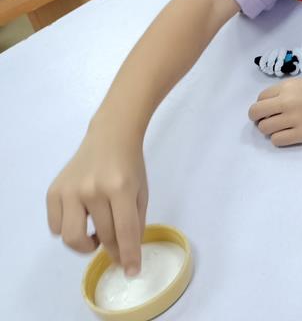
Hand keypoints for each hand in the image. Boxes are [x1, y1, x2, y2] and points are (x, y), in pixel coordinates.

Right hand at [46, 125, 147, 274]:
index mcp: (120, 188)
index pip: (124, 232)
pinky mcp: (53, 191)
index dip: (129, 256)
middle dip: (112, 249)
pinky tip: (80, 219)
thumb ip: (135, 222)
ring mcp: (69, 190)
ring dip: (85, 245)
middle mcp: (92, 190)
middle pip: (100, 237)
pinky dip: (67, 231)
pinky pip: (55, 226)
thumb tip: (126, 254)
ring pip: (71, 238)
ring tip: (96, 234)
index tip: (131, 271)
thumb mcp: (141, 192)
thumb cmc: (130, 165)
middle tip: (116, 247)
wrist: (110, 137)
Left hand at [248, 77, 301, 146]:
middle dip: (257, 118)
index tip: (270, 109)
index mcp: (287, 87)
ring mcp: (293, 119)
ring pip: (264, 129)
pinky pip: (277, 140)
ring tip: (281, 128)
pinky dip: (279, 139)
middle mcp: (287, 101)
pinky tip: (288, 134)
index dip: (263, 105)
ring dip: (269, 129)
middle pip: (255, 113)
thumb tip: (270, 107)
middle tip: (268, 120)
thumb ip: (285, 92)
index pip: (260, 98)